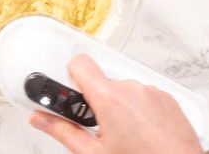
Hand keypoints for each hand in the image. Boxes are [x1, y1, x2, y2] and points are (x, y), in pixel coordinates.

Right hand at [29, 55, 203, 153]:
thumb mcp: (93, 152)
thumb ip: (63, 131)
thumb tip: (41, 119)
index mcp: (109, 98)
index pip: (80, 64)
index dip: (70, 76)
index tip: (68, 91)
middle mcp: (131, 89)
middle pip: (102, 82)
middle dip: (96, 101)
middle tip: (99, 127)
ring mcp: (152, 92)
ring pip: (124, 89)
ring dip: (119, 106)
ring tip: (124, 133)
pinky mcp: (167, 99)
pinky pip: (144, 95)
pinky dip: (139, 109)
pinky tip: (141, 131)